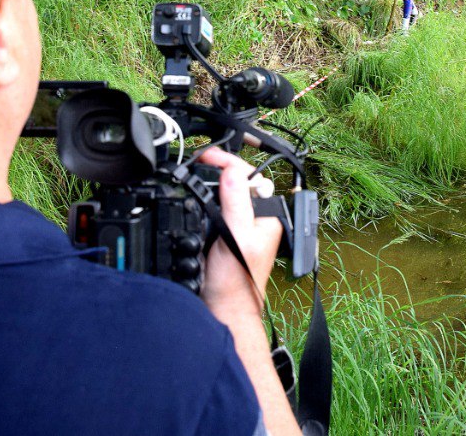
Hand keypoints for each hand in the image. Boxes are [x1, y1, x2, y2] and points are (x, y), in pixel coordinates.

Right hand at [198, 148, 282, 319]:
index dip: (227, 161)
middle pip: (239, 180)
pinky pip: (217, 207)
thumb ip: (235, 203)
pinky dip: (207, 198)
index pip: (249, 175)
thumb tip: (232, 172)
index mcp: (267, 215)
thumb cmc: (237, 282)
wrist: (224, 309)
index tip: (206, 156)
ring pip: (228, 192)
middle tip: (198, 159)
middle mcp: (257, 217)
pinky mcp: (227, 233)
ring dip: (213, 181)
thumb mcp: (235, 237)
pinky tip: (198, 195)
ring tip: (198, 170)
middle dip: (219, 167)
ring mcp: (241, 225)